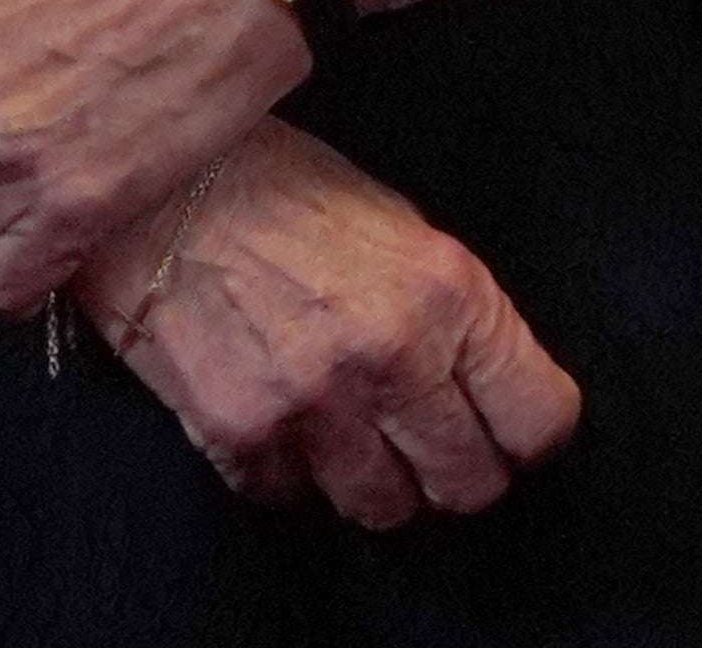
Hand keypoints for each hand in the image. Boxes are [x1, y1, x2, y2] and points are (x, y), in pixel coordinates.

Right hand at [79, 120, 581, 526]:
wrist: (162, 192)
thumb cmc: (289, 196)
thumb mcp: (406, 231)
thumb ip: (454, 317)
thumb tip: (488, 390)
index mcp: (450, 294)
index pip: (539, 419)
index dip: (530, 436)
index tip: (512, 433)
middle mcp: (392, 356)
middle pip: (469, 485)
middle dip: (462, 475)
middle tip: (437, 449)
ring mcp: (315, 405)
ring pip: (384, 509)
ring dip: (381, 483)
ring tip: (361, 438)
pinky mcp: (242, 438)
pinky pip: (295, 500)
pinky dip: (298, 477)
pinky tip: (289, 426)